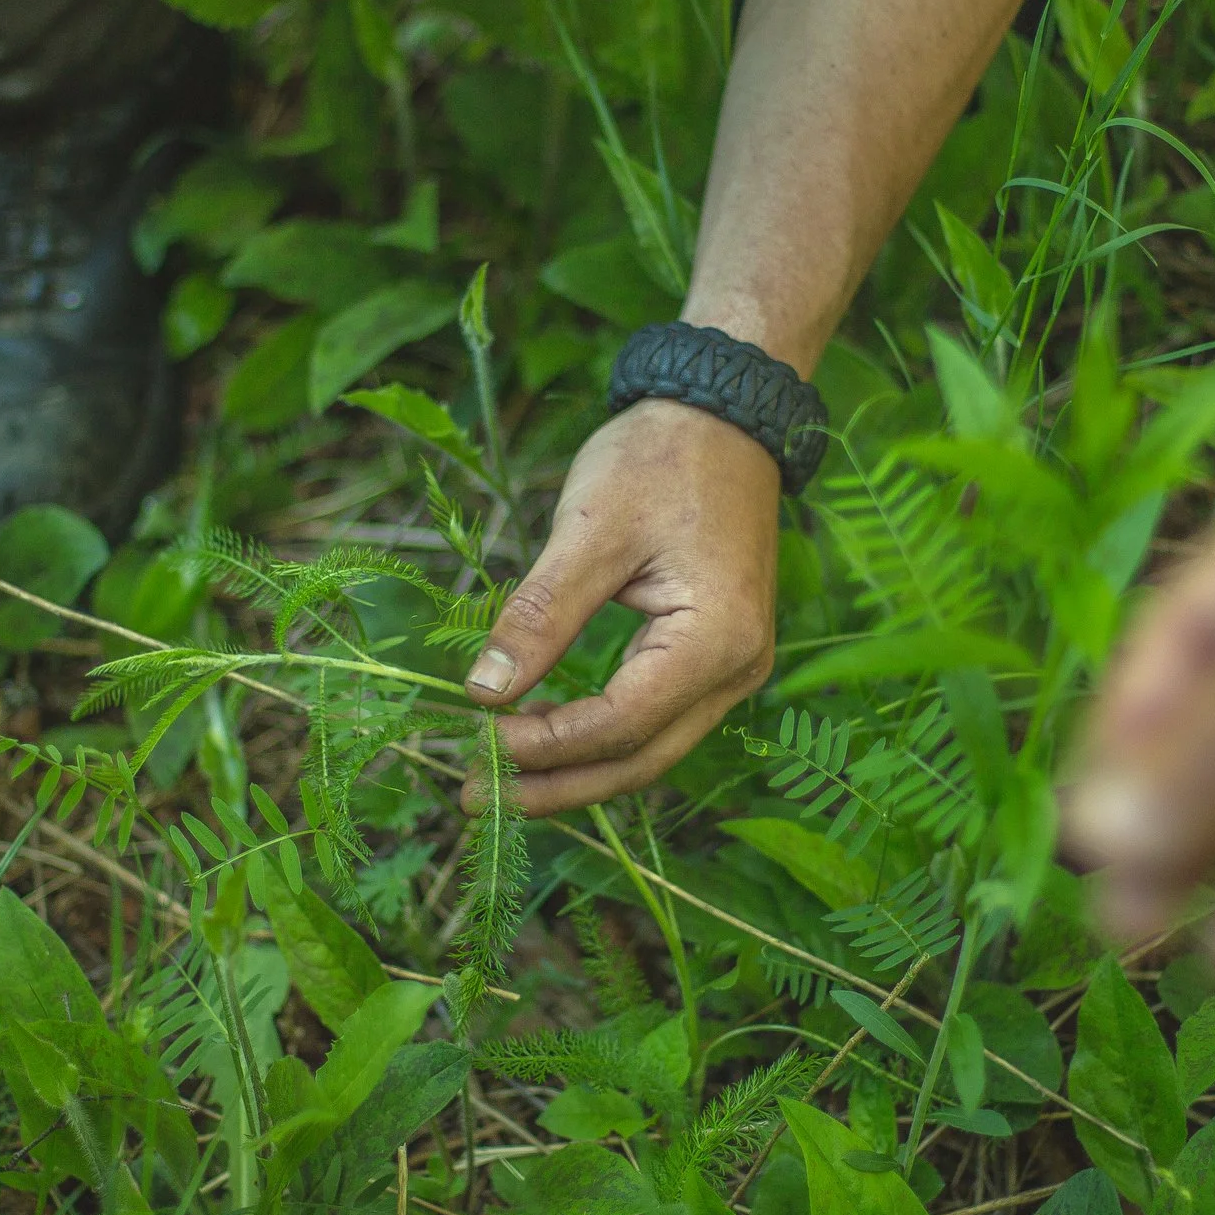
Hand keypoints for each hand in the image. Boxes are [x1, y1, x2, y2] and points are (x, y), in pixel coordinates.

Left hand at [462, 399, 781, 815]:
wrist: (722, 416)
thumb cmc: (659, 460)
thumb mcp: (588, 532)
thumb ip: (539, 617)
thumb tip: (482, 693)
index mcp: (716, 640)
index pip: (619, 723)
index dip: (545, 744)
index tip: (477, 740)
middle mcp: (738, 671)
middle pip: (639, 761)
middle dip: (555, 786)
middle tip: (477, 798)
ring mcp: (733, 670)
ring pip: (649, 751)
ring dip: (574, 771)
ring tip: (500, 779)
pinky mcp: (715, 660)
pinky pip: (655, 722)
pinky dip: (598, 739)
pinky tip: (543, 737)